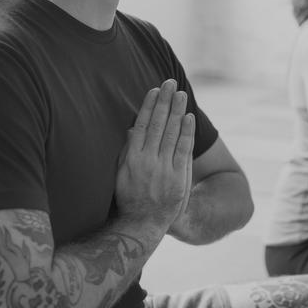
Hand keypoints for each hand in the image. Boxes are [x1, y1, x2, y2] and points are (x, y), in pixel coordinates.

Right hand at [115, 79, 194, 228]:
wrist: (142, 224)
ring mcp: (164, 169)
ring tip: (181, 94)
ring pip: (172, 133)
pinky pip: (183, 149)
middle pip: (158, 124)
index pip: (141, 125)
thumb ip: (126, 151)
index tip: (154, 90)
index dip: (149, 106)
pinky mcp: (178, 177)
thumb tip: (131, 129)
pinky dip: (186, 132)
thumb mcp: (120, 174)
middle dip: (165, 102)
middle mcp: (147, 161)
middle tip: (171, 83)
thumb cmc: (128, 198)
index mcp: (131, 158)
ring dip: (177, 111)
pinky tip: (188, 117)